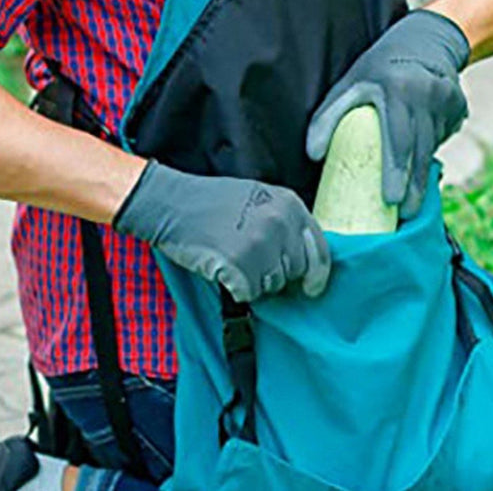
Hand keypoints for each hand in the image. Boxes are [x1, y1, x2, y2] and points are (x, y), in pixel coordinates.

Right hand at [113, 161, 330, 301]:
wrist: (173, 203)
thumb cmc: (213, 202)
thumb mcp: (260, 199)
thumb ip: (285, 223)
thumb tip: (304, 259)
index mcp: (290, 205)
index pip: (319, 249)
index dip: (317, 273)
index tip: (311, 288)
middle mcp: (280, 223)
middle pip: (295, 270)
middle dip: (275, 273)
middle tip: (249, 260)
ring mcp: (261, 244)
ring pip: (273, 284)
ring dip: (254, 281)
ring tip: (232, 258)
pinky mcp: (240, 264)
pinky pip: (250, 293)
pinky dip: (236, 288)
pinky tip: (222, 268)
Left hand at [307, 10, 468, 218]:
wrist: (425, 39)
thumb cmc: (378, 67)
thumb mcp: (350, 83)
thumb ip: (328, 117)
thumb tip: (312, 155)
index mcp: (397, 88)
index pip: (398, 139)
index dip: (395, 172)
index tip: (390, 200)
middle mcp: (426, 93)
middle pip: (420, 151)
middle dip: (413, 187)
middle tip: (405, 213)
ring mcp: (447, 100)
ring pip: (433, 146)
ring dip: (423, 174)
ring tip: (412, 200)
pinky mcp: (459, 105)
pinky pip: (444, 137)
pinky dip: (432, 150)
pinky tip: (422, 159)